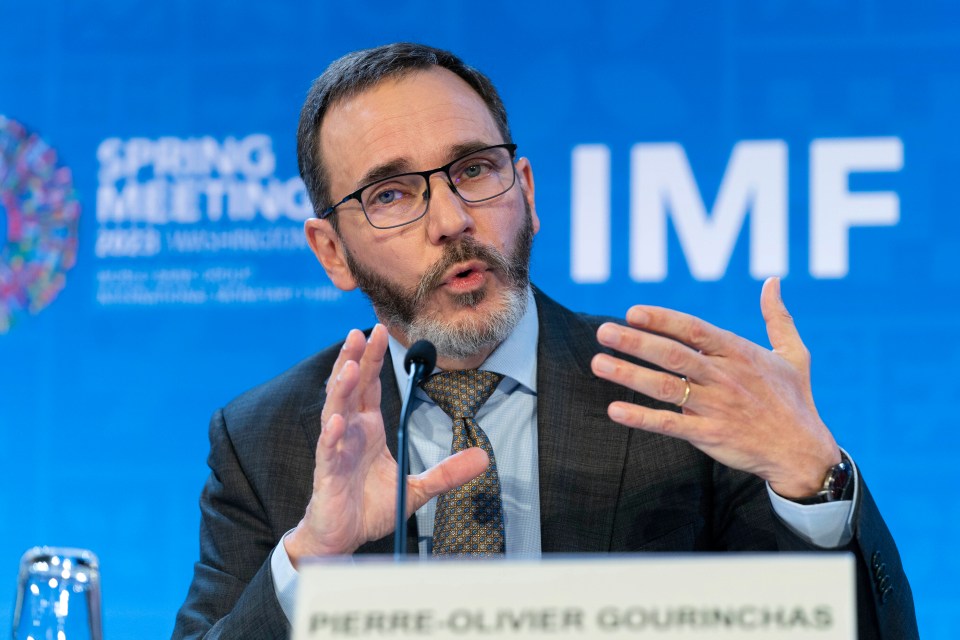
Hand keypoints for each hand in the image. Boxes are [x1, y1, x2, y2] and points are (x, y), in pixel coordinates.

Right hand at [285, 325, 488, 561]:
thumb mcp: (417, 487)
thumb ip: (447, 472)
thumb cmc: (370, 508)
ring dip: (341, 388)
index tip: (378, 330)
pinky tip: (337, 420)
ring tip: (350, 366)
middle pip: (350, 388)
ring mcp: (336, 450)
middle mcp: (350, 432)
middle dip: (355, 359)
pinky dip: (332, 434)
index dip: (374, 358)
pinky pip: (328, 449)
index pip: (370, 385)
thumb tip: (483, 459)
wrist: (343, 538)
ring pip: (335, 411)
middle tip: (361, 332)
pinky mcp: (327, 474)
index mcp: (368, 428)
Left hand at [590, 277, 839, 498]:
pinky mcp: (710, 435)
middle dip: (635, 341)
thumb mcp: (794, 354)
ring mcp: (716, 407)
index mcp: (740, 353)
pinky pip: (670, 424)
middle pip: (673, 354)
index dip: (662, 319)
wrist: (803, 453)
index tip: (632, 311)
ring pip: (666, 387)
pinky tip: (615, 410)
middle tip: (603, 331)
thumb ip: (778, 317)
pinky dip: (641, 417)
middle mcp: (725, 377)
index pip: (693, 330)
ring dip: (629, 374)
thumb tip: (772, 281)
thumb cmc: (795, 400)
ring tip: (598, 363)